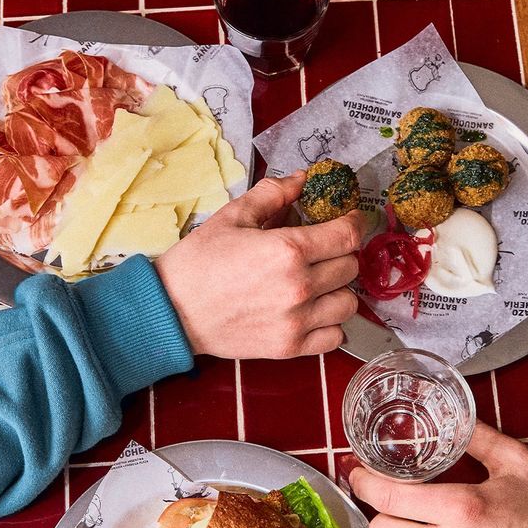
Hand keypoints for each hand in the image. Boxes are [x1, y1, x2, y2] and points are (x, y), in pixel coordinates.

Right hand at [155, 172, 365, 358]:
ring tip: (319, 281)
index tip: (351, 219)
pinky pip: (335, 336)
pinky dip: (331, 323)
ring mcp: (297, 321)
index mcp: (287, 250)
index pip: (347, 235)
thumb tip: (303, 179)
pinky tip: (314, 310)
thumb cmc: (199, 261)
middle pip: (350, 267)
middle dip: (342, 252)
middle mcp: (299, 286)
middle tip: (324, 248)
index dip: (356, 222)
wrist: (172, 310)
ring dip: (339, 288)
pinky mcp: (289, 347)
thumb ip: (273, 194)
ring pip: (349, 303)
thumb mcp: (233, 216)